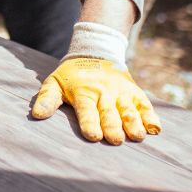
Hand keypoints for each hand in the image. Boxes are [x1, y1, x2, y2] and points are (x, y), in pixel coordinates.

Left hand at [31, 57, 160, 144]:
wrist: (95, 52)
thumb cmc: (72, 76)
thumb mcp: (55, 83)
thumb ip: (47, 98)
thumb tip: (37, 115)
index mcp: (83, 93)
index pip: (86, 110)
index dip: (89, 123)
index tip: (93, 136)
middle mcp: (103, 93)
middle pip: (109, 112)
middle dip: (112, 126)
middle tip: (116, 140)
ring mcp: (120, 92)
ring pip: (128, 109)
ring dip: (133, 122)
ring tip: (138, 136)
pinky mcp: (133, 92)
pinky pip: (144, 104)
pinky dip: (150, 115)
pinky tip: (155, 128)